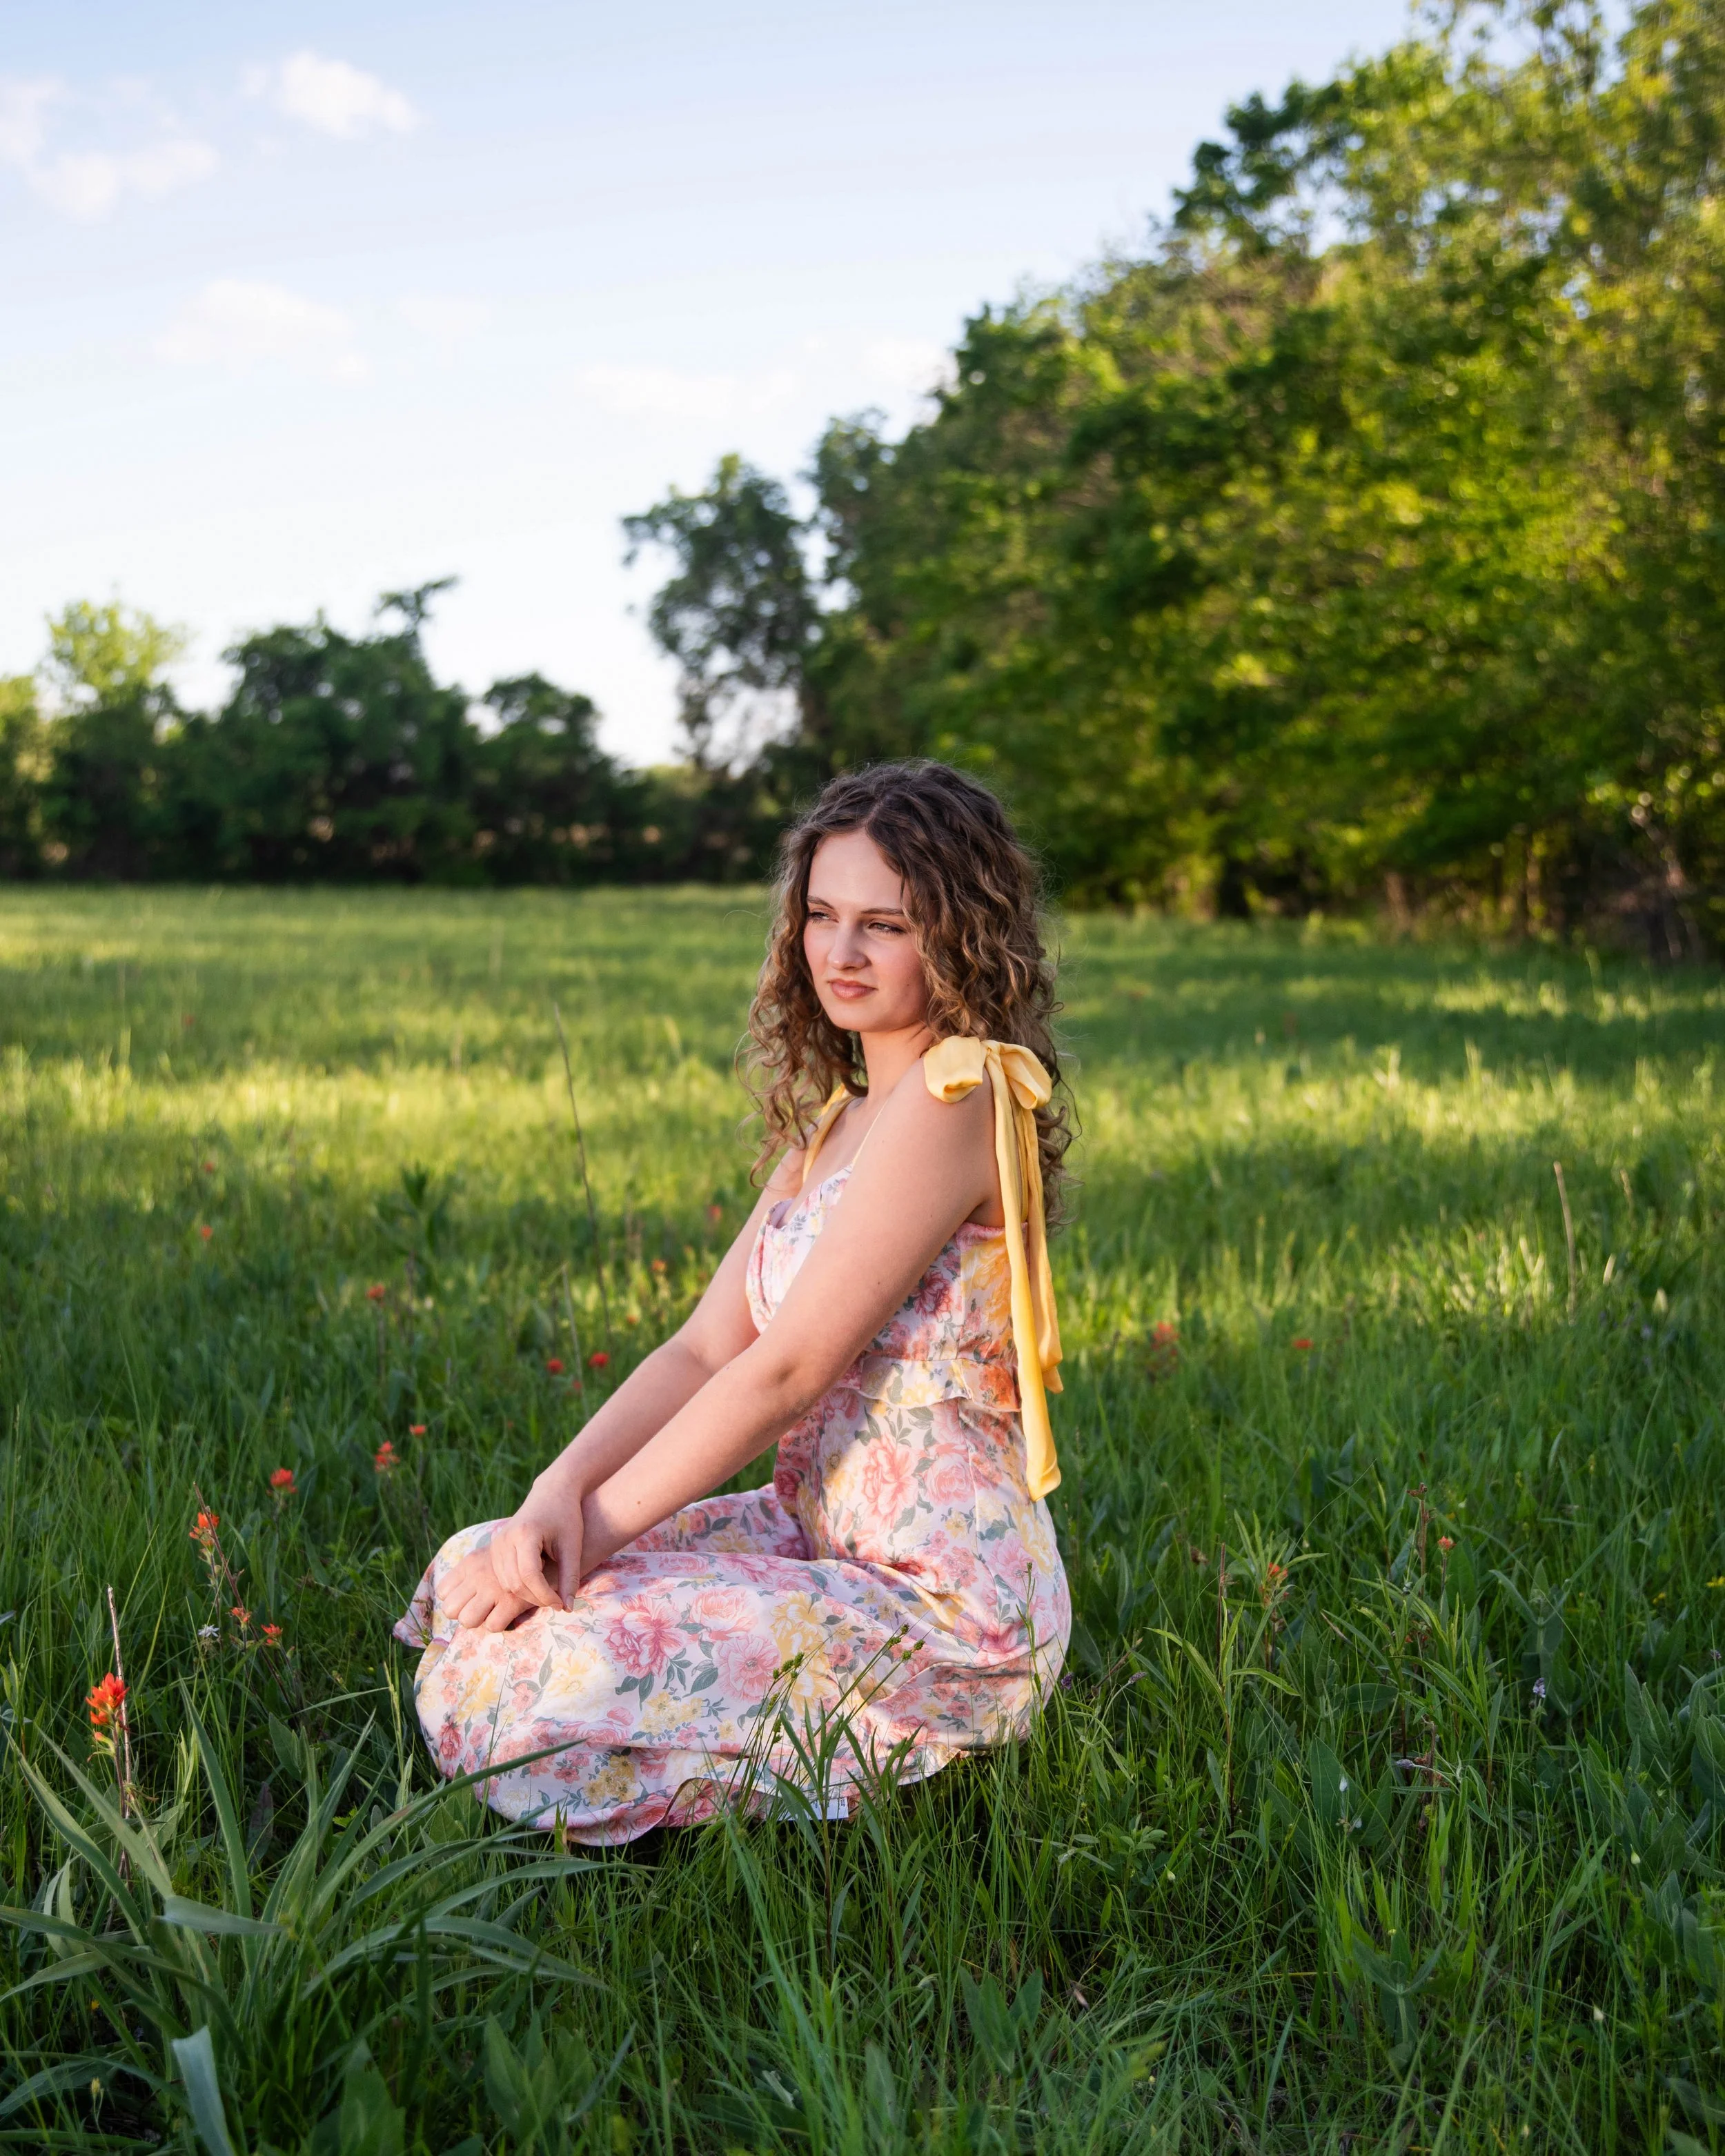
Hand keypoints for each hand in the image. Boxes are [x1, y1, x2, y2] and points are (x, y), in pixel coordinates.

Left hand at [442, 1543, 539, 1632]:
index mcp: (470, 1562)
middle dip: (463, 1613)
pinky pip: (493, 1625)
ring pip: (467, 1620)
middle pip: (450, 1610)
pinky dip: (500, 1623)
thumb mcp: (491, 1556)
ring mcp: (494, 1588)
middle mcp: (478, 1575)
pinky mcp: (512, 1601)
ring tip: (493, 1612)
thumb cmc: (522, 1556)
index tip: (469, 1599)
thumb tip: (456, 1597)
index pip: (443, 1591)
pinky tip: (509, 1614)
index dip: (454, 1600)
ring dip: (480, 1620)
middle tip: (481, 1608)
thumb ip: (473, 1573)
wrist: (554, 1548)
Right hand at [446, 1489, 582, 1627]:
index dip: (546, 1595)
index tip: (562, 1604)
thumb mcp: (573, 1546)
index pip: (530, 1576)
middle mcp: (504, 1540)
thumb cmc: (566, 1517)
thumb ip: (570, 1577)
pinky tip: (537, 1582)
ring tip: (549, 1592)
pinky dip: (519, 1587)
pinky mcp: (494, 1550)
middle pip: (515, 1584)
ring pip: (506, 1584)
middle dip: (537, 1598)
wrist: (552, 1493)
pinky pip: (502, 1578)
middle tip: (558, 1602)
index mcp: (524, 1534)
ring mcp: (496, 1545)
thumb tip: (568, 1608)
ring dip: (527, 1595)